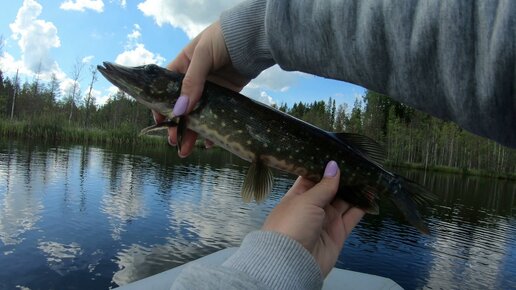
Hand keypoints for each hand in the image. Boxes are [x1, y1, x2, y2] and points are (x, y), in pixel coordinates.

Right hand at [153, 21, 249, 156]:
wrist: (253, 37)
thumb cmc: (223, 39)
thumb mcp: (203, 56)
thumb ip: (192, 81)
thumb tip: (180, 110)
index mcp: (182, 66)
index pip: (166, 90)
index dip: (161, 107)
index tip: (160, 122)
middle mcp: (194, 80)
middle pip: (181, 107)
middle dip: (177, 126)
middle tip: (173, 141)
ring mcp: (211, 90)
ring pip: (198, 115)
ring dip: (192, 133)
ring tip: (185, 150)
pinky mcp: (226, 96)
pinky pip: (216, 116)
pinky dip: (212, 130)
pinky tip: (209, 142)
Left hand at [262, 161, 364, 276]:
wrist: (292, 262)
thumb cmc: (292, 225)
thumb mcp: (306, 200)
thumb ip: (323, 185)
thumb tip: (334, 165)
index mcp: (297, 196)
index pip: (312, 177)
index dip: (324, 167)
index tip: (339, 153)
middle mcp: (312, 207)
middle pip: (330, 189)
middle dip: (343, 177)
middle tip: (359, 161)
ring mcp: (325, 220)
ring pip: (343, 201)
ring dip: (355, 190)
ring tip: (369, 173)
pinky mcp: (338, 233)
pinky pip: (352, 217)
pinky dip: (362, 207)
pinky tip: (372, 193)